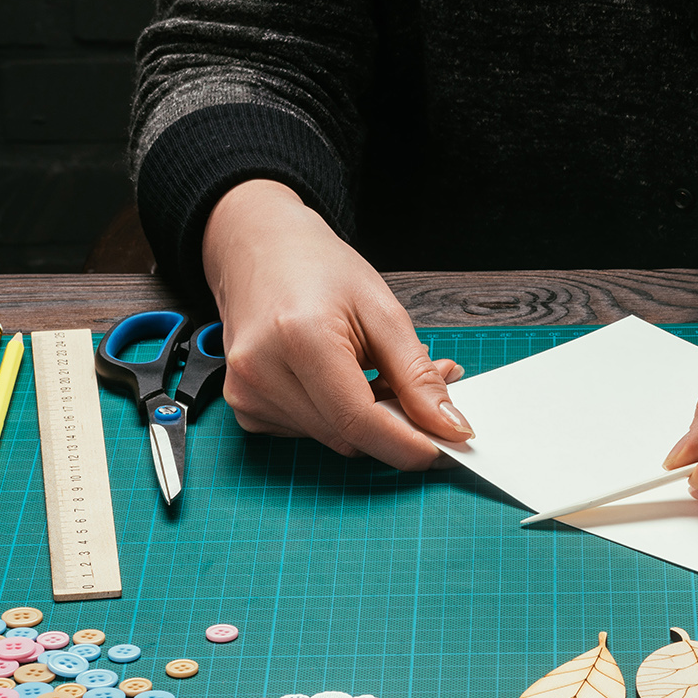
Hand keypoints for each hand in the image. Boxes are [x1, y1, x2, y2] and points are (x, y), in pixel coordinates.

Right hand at [201, 179, 472, 468]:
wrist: (261, 251)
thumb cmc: (319, 270)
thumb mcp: (383, 311)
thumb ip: (417, 375)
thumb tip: (449, 427)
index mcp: (298, 338)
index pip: (359, 421)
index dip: (410, 443)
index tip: (451, 446)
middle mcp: (262, 372)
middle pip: (349, 437)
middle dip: (397, 425)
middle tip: (426, 390)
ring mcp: (247, 395)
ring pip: (334, 439)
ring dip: (369, 420)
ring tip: (377, 369)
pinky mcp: (247, 408)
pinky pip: (312, 432)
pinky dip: (339, 417)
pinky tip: (342, 380)